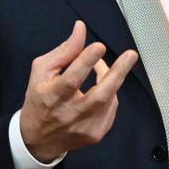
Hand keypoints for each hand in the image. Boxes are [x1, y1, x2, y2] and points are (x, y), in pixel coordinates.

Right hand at [20, 21, 137, 161]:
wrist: (38, 139)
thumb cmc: (39, 99)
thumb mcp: (42, 71)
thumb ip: (64, 51)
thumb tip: (81, 29)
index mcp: (51, 97)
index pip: (72, 79)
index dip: (86, 62)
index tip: (99, 47)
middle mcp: (69, 115)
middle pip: (99, 96)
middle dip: (117, 73)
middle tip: (130, 55)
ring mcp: (84, 127)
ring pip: (108, 100)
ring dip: (113, 79)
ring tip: (107, 67)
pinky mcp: (95, 134)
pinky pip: (111, 109)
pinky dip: (110, 94)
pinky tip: (103, 87)